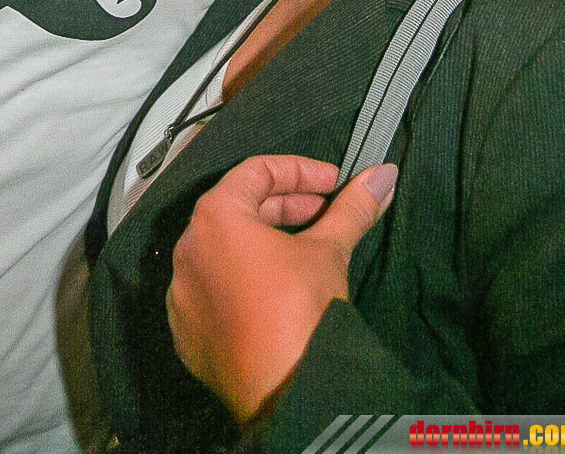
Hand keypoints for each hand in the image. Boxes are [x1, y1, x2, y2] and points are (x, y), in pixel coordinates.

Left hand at [166, 155, 396, 424]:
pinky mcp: (187, 336)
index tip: (333, 183)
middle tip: (324, 211)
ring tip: (303, 251)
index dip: (299, 171)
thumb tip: (382, 176)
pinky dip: (241, 283)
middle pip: (236, 209)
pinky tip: (274, 292)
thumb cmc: (301, 309)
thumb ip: (353, 207)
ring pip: (222, 252)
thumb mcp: (330, 250)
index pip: (255, 172)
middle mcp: (187, 251)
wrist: (288, 394)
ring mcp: (182, 296)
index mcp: (214, 219)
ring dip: (262, 244)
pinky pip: (212, 293)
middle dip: (285, 207)